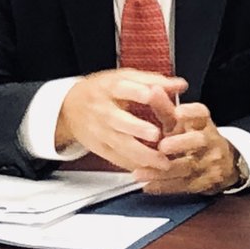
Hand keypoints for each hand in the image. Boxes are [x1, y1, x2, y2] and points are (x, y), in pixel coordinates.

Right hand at [56, 69, 186, 172]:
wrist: (69, 108)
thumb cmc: (102, 90)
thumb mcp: (124, 78)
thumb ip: (153, 81)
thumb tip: (180, 84)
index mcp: (110, 88)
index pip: (122, 88)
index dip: (137, 91)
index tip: (152, 95)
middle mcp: (103, 110)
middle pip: (119, 120)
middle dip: (137, 128)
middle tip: (157, 134)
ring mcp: (100, 131)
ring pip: (119, 145)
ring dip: (141, 155)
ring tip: (162, 162)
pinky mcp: (99, 148)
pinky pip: (117, 159)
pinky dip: (134, 166)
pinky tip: (150, 171)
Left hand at [131, 102, 239, 194]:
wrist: (224, 164)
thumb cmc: (194, 138)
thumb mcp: (181, 123)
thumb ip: (165, 108)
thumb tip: (152, 89)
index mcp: (203, 123)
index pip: (201, 114)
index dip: (191, 112)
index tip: (178, 112)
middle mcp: (208, 142)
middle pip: (198, 141)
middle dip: (181, 143)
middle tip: (162, 146)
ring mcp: (208, 164)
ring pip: (187, 167)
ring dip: (163, 171)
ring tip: (140, 172)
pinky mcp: (202, 183)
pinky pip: (182, 186)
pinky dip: (163, 187)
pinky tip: (147, 186)